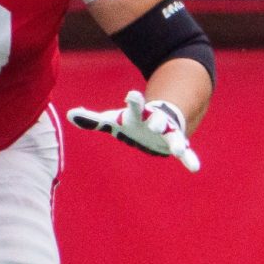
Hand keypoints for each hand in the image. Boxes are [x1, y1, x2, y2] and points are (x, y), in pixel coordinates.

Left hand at [66, 90, 199, 171]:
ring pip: (173, 136)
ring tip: (179, 149)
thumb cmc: (134, 121)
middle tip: (154, 122)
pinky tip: (194, 168)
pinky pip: (185, 152)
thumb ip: (93, 119)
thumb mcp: (114, 119)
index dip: (135, 101)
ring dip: (176, 142)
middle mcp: (155, 121)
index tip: (132, 96)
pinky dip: (190, 159)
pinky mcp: (177, 143)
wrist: (162, 121)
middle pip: (156, 119)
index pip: (136, 106)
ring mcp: (168, 132)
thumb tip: (69, 115)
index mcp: (139, 115)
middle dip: (155, 121)